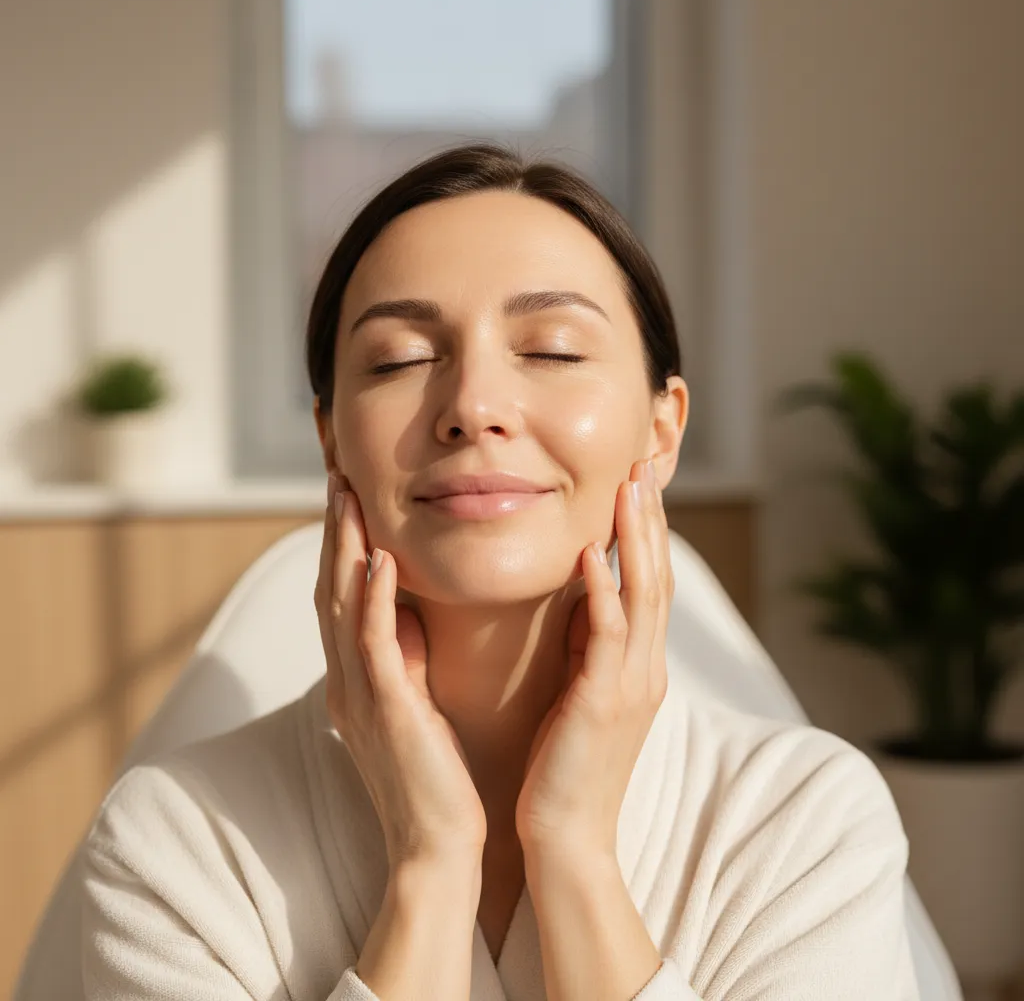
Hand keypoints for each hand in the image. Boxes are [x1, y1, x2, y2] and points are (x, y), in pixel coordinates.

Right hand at [314, 471, 486, 868]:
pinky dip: (370, 599)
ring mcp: (360, 695)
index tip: (349, 492)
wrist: (436, 848)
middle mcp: (347, 680)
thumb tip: (404, 609)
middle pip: (330, 587)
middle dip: (333, 530)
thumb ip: (401, 657)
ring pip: (341, 605)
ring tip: (347, 495)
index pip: (341, 595)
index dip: (341, 542)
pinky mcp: (386, 711)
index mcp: (356, 678)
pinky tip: (377, 559)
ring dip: (343, 547)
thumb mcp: (412, 705)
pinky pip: (373, 645)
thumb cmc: (433, 778)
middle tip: (336, 473)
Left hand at [514, 458, 671, 858]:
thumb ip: (590, 647)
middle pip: (657, 576)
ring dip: (638, 538)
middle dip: (650, 520)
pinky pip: (609, 636)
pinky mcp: (605, 702)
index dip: (646, 532)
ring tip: (629, 487)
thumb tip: (584, 598)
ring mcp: (632, 684)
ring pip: (644, 595)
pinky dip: (606, 591)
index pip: (649, 584)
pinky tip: (594, 553)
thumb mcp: (585, 695)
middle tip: (644, 464)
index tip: (635, 483)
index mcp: (639, 665)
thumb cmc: (566, 767)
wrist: (567, 838)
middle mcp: (646, 667)